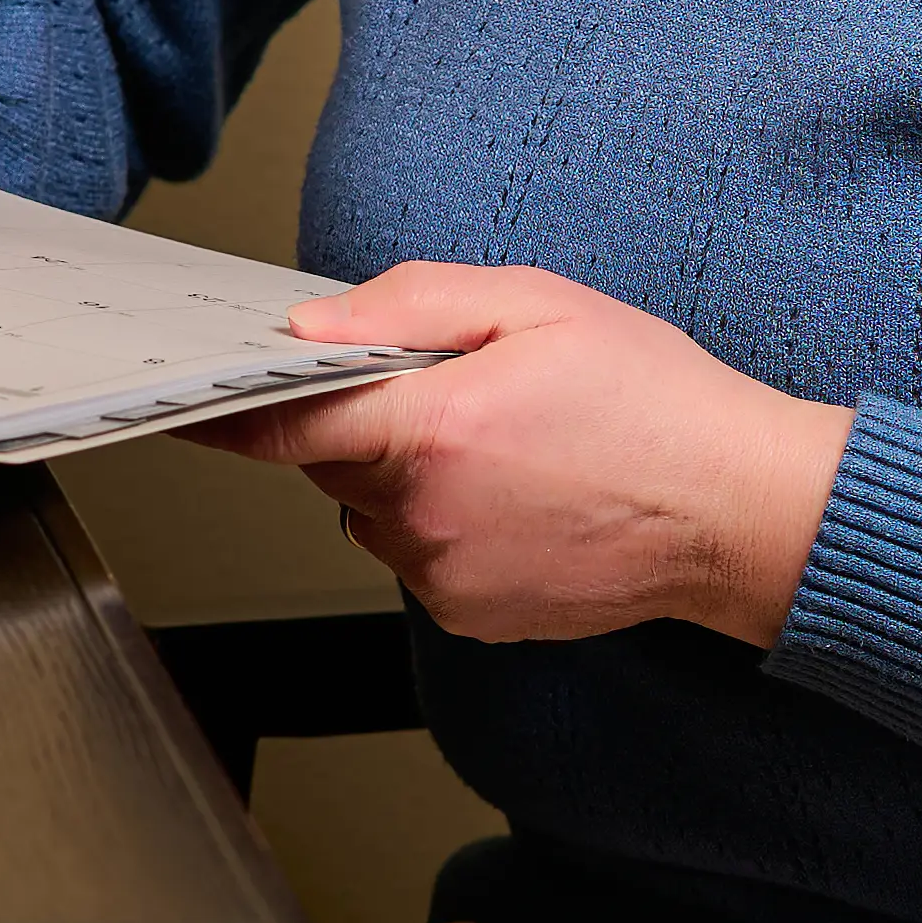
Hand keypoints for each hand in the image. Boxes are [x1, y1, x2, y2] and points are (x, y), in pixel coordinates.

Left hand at [187, 259, 852, 647]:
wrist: (740, 514)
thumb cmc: (656, 404)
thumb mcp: (539, 306)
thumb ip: (412, 305)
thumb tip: (314, 324)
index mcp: (433, 431)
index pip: (282, 424)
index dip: (226, 405)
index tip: (181, 396)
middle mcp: (424, 519)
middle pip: (333, 463)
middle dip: (372, 423)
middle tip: (463, 392)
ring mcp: (444, 578)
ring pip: (376, 515)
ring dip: (412, 478)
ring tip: (512, 449)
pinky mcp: (470, 617)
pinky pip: (421, 558)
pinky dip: (447, 526)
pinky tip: (523, 500)